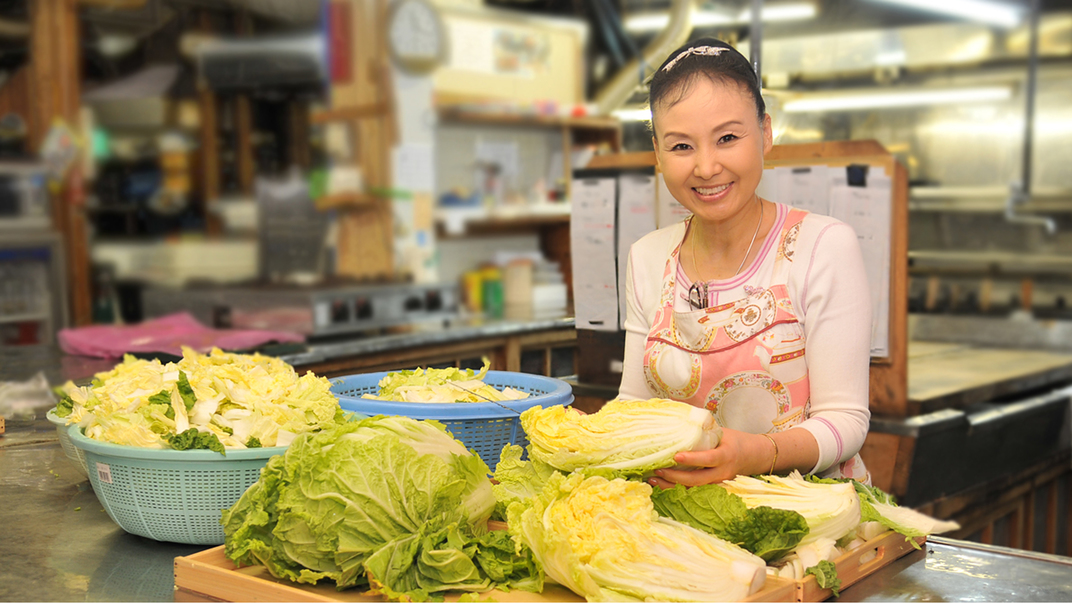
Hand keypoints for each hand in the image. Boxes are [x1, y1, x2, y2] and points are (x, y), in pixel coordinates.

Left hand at [647, 428, 769, 488]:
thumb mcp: (722, 432)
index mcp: (726, 456)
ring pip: (693, 489)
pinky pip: (693, 490)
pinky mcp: (712, 488)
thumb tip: (678, 419)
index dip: (692, 459)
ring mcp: (717, 483)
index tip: (676, 456)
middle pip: (697, 480)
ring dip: (672, 486)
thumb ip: (703, 430)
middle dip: (675, 477)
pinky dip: (676, 488)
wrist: (754, 457)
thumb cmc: (735, 441)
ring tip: (653, 479)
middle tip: (657, 470)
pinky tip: (661, 484)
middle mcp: (722, 473)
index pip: (708, 459)